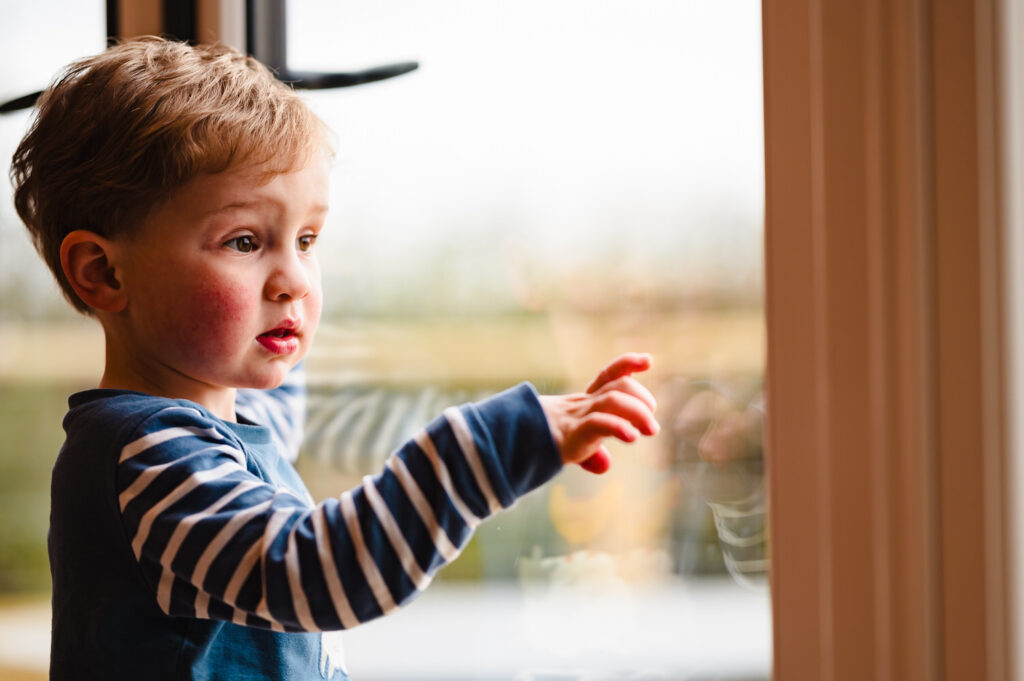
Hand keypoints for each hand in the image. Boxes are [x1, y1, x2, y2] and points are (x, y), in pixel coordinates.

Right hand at [539, 353, 659, 474]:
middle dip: (642, 397)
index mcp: (586, 400)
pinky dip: (619, 427)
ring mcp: (579, 415)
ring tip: (650, 430)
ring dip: (638, 412)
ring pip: (613, 399)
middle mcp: (585, 402)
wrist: (518, 441)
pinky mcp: (574, 431)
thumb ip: (593, 453)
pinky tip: (631, 437)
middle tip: (651, 424)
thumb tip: (605, 465)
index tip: (648, 361)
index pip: (608, 375)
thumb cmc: (547, 442)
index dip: (628, 364)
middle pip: (619, 385)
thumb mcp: (574, 445)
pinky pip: (599, 422)